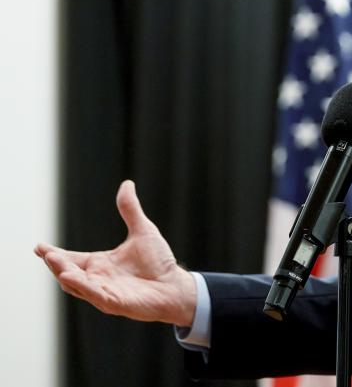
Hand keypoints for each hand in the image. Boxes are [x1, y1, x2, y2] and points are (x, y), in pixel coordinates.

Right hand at [35, 180, 196, 326]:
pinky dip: (83, 286)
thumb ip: (130, 210)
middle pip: (69, 272)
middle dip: (56, 263)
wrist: (176, 286)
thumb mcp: (143, 231)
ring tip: (53, 260)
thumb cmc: (159, 263)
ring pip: (77, 285)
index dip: (54, 253)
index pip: (72, 259)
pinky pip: (95, 295)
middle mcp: (98, 279)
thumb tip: (126, 184)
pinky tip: (70, 277)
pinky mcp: (115, 302)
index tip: (39, 246)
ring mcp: (105, 292)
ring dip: (65, 273)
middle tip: (45, 253)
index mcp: (100, 264)